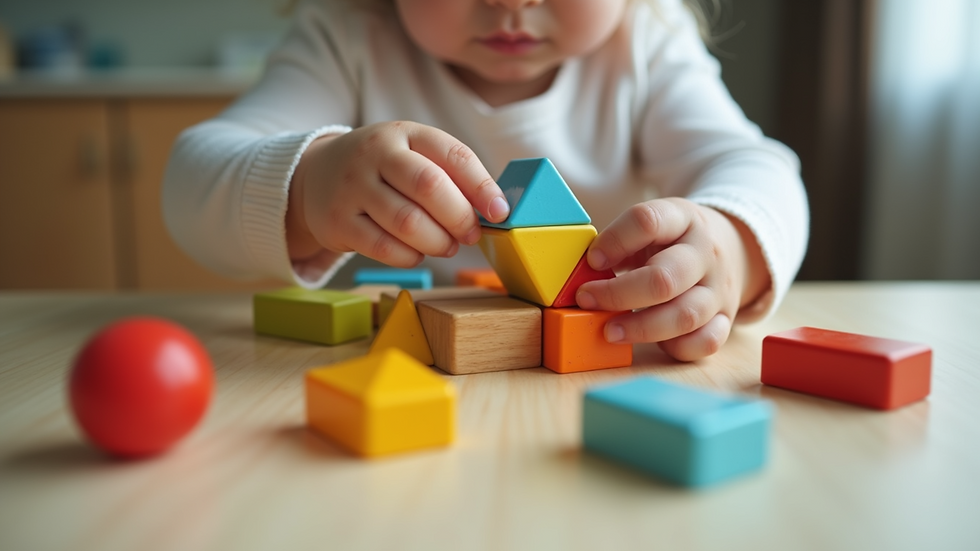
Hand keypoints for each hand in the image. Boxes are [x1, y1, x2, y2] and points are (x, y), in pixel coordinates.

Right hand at [286, 121, 509, 266]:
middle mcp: (375, 154)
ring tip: (446, 245)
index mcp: (404, 133)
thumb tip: (494, 210)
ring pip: (408, 222)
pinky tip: (417, 252)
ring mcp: (352, 187)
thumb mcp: (413, 154)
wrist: (317, 175)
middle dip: (460, 218)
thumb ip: (450, 175)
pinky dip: (411, 257)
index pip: (454, 155)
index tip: (500, 212)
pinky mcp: (338, 221)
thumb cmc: (383, 169)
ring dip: (438, 242)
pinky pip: (384, 248)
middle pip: (430, 187)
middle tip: (470, 235)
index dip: (483, 187)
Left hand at [575, 198, 769, 360]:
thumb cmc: (674, 240)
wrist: (732, 246)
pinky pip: (706, 342)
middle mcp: (705, 253)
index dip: (614, 241)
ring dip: (641, 328)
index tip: (592, 259)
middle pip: (664, 279)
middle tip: (587, 299)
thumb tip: (582, 273)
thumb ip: (620, 244)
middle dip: (619, 295)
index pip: (648, 222)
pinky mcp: (726, 318)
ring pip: (685, 315)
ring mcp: (718, 288)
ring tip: (610, 331)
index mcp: (682, 219)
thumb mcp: (652, 227)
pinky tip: (653, 342)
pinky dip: (678, 347)